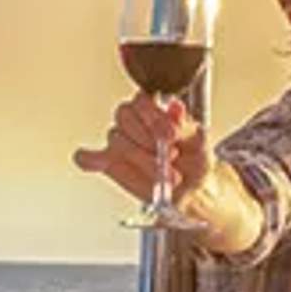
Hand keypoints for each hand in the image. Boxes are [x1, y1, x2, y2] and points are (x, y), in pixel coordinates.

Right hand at [73, 92, 206, 212]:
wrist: (193, 191)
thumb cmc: (196, 163)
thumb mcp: (200, 141)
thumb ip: (185, 126)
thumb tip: (174, 108)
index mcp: (154, 111)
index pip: (141, 101)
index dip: (153, 116)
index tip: (170, 135)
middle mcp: (134, 124)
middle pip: (125, 117)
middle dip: (147, 138)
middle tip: (168, 155)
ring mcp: (121, 144)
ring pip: (116, 140)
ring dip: (140, 158)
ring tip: (162, 173)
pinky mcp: (111, 164)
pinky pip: (90, 158)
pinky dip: (90, 159)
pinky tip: (95, 162)